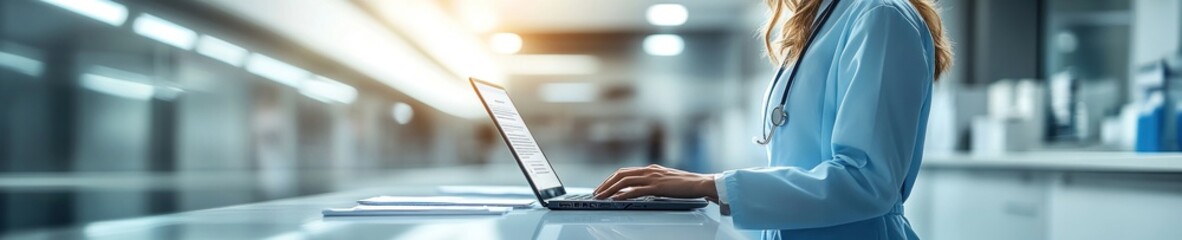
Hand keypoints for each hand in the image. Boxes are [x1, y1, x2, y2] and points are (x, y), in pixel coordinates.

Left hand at [592, 164, 717, 199]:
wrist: (701, 183)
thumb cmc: (685, 184)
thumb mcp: (665, 181)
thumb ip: (651, 183)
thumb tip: (637, 191)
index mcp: (650, 169)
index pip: (624, 172)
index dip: (611, 179)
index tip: (602, 187)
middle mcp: (649, 170)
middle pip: (621, 175)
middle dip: (606, 184)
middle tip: (596, 193)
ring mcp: (653, 178)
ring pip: (625, 182)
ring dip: (610, 189)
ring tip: (601, 197)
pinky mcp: (658, 187)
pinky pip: (637, 191)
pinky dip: (624, 195)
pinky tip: (616, 199)